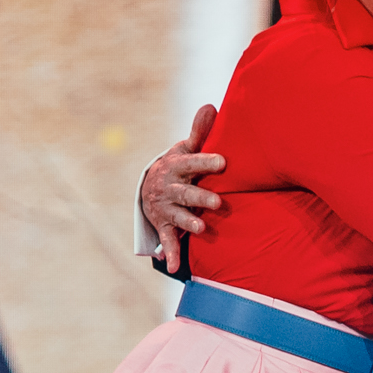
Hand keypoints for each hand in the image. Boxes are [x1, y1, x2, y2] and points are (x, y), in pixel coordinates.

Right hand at [139, 102, 223, 272]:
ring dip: (188, 223)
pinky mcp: (165, 226)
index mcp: (177, 167)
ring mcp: (166, 209)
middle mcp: (170, 189)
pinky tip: (174, 267)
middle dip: (200, 197)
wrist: (150, 186)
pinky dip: (170, 254)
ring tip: (201, 228)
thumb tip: (211, 105)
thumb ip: (200, 132)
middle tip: (217, 201)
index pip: (191, 163)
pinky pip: (167, 241)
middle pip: (185, 193)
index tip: (223, 161)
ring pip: (178, 217)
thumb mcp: (185, 149)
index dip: (205, 161)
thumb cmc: (179, 166)